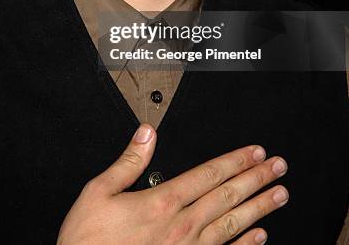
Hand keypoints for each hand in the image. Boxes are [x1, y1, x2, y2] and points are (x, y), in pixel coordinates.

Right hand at [57, 124, 288, 243]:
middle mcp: (180, 226)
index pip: (208, 174)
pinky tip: (260, 236)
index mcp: (161, 202)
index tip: (255, 152)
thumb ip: (128, 161)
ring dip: (259, 207)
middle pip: (227, 195)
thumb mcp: (98, 192)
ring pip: (232, 224)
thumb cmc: (89, 241)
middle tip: (278, 167)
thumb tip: (146, 134)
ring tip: (279, 194)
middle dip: (256, 178)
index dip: (235, 161)